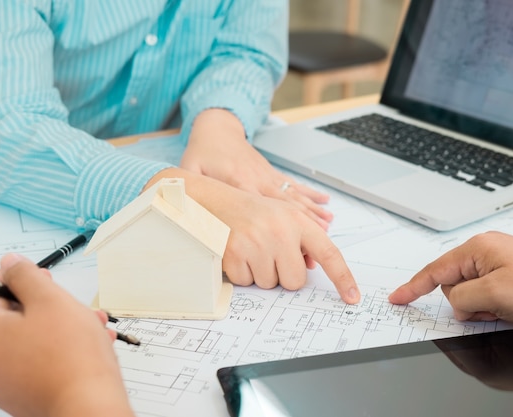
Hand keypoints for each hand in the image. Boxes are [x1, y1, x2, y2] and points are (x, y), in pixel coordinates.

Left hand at [0, 254, 133, 416]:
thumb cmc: (71, 358)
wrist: (88, 405)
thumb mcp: (50, 299)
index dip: (25, 280)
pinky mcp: (21, 393)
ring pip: (30, 339)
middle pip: (15, 316)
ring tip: (90, 327)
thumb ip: (26, 275)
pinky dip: (59, 350)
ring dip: (61, 327)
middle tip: (74, 307)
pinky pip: (37, 361)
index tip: (46, 281)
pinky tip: (86, 348)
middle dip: (49, 306)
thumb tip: (10, 263)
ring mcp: (2, 380)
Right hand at [145, 168, 360, 303]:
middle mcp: (280, 232)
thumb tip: (313, 267)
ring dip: (260, 272)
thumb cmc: (251, 211)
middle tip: (269, 253)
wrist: (213, 199)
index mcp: (298, 221)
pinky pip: (247, 283)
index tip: (352, 297)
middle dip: (283, 274)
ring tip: (251, 248)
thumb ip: (302, 240)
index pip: (329, 254)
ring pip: (269, 284)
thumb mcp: (283, 216)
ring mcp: (257, 244)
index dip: (343, 278)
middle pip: (295, 282)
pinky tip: (238, 252)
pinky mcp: (235, 255)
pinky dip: (242, 273)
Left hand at [180, 109, 333, 229]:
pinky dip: (311, 197)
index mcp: (238, 180)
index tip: (289, 242)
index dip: (276, 226)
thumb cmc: (203, 152)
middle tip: (318, 242)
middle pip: (284, 205)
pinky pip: (295, 187)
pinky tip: (326, 205)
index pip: (259, 208)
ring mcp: (268, 176)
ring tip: (328, 228)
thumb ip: (190, 190)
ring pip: (294, 197)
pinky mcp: (273, 174)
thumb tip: (184, 210)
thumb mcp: (191, 171)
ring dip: (312, 213)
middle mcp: (258, 179)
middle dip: (302, 225)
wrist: (218, 128)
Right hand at [388, 231, 512, 323]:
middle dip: (465, 303)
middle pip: (452, 285)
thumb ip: (462, 298)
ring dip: (482, 306)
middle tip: (491, 307)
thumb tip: (455, 304)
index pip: (434, 270)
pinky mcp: (507, 274)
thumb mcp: (494, 294)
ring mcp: (496, 263)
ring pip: (469, 293)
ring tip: (507, 306)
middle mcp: (483, 252)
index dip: (413, 287)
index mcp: (475, 249)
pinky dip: (492, 305)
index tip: (397, 298)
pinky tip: (511, 306)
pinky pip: (485, 294)